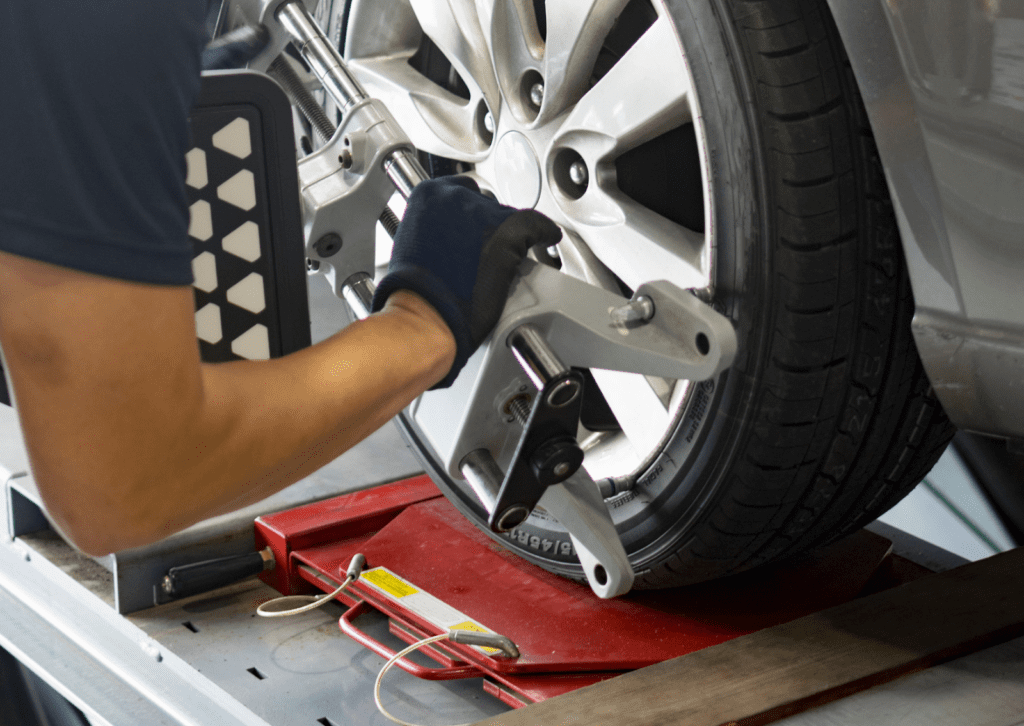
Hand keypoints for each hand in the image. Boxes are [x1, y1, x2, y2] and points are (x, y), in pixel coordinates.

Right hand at [371, 176, 561, 387]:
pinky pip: (538, 226)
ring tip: (501, 260)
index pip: (461, 191)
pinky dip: (546, 233)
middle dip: (488, 226)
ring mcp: (483, 213)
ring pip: (508, 215)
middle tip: (485, 251)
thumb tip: (451, 235)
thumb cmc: (416, 291)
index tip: (477, 225)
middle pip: (486, 202)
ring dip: (508, 236)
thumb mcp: (415, 245)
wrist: (427, 314)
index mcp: (428, 195)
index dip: (472, 213)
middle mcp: (455, 196)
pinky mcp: (507, 232)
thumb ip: (435, 230)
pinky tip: (548, 239)